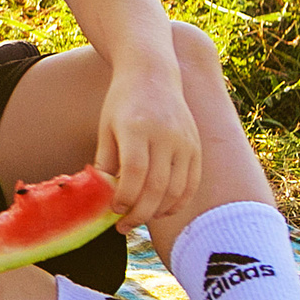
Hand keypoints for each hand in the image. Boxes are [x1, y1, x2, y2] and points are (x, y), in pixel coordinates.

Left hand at [93, 63, 201, 228]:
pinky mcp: (196, 147)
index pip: (135, 173)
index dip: (125, 197)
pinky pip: (191, 183)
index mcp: (137, 128)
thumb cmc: (122, 101)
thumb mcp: (106, 127)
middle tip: (123, 226)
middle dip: (139, 213)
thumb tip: (103, 197)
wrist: (152, 73)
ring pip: (177, 190)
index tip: (113, 210)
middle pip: (157, 186)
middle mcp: (165, 135)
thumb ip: (106, 161)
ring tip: (139, 219)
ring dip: (158, 212)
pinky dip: (178, 202)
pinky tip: (162, 211)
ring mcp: (185, 141)